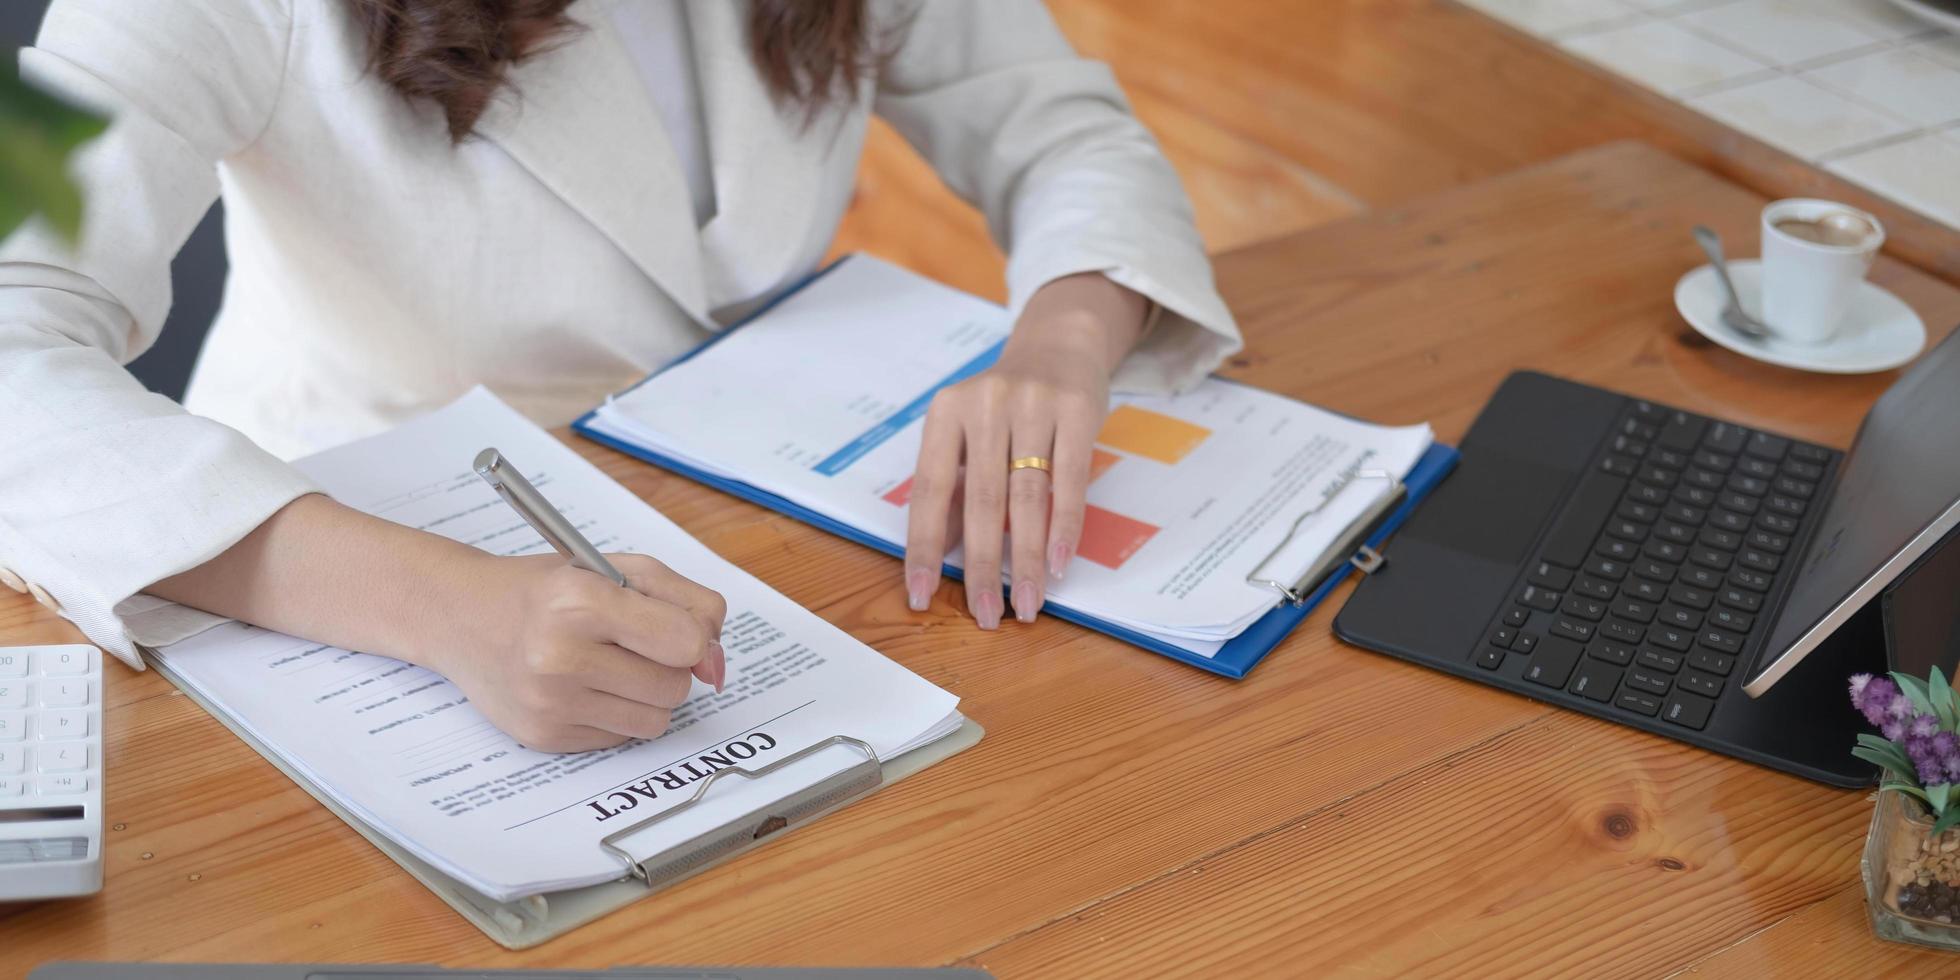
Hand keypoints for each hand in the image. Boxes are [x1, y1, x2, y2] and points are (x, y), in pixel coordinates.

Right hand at [433, 552, 727, 751]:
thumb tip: (718, 665)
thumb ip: (688, 603)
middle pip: (674, 686)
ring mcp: (551, 704)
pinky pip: (622, 739)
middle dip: (667, 665)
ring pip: (655, 720)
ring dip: (646, 695)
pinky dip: (616, 714)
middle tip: (631, 643)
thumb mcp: (618, 569)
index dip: (694, 637)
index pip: (686, 642)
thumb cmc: (549, 590)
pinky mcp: (545, 738)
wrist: (463, 617)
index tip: (676, 629)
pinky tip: (584, 686)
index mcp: (582, 603)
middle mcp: (561, 657)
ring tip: (610, 665)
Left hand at [902, 274, 1148, 626]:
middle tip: (986, 615)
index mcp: (946, 412)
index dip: (924, 546)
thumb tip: (941, 556)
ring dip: (1028, 559)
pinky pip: (1071, 481)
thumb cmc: (1006, 404)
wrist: (1060, 344)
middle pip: (983, 501)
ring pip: (1028, 497)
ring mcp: (1033, 405)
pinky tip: (1060, 564)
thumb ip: (957, 489)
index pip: (930, 490)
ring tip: (1027, 603)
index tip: (921, 596)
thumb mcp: (968, 433)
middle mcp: (985, 405)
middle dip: (983, 566)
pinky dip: (1065, 528)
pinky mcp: (1077, 410)